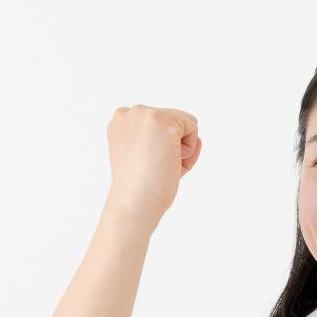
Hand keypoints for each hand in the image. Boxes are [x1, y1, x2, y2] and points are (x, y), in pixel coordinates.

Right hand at [105, 104, 202, 227]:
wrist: (134, 203)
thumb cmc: (144, 188)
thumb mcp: (150, 158)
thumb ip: (168, 141)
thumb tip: (196, 133)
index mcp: (120, 122)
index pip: (158, 125)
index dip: (162, 148)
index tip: (147, 166)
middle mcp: (128, 113)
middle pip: (173, 120)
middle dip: (174, 146)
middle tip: (156, 167)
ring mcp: (143, 114)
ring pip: (185, 122)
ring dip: (182, 147)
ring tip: (163, 163)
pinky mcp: (161, 121)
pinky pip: (193, 128)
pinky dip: (189, 150)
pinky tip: (170, 161)